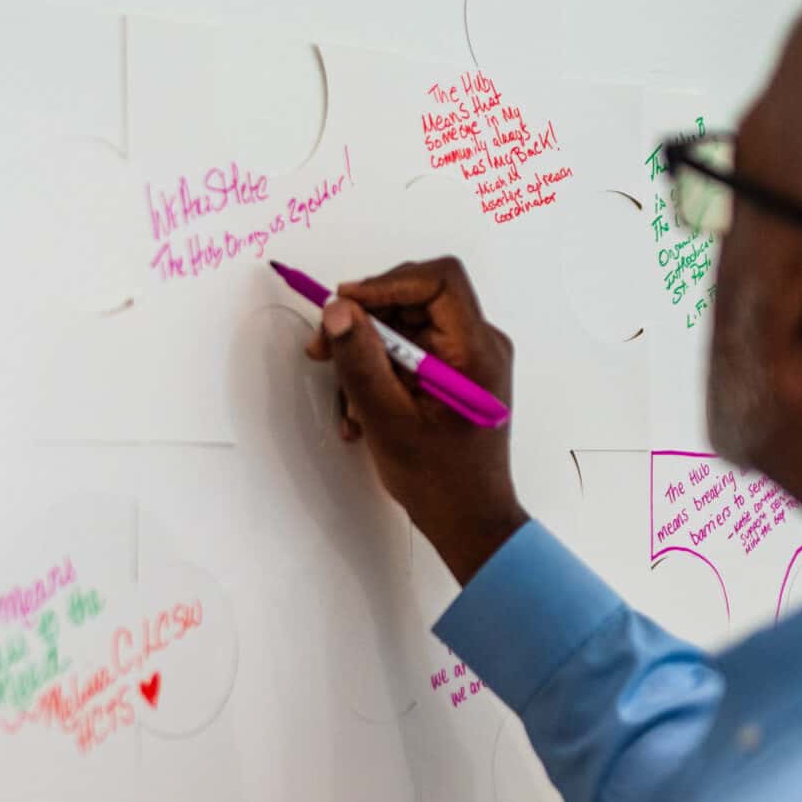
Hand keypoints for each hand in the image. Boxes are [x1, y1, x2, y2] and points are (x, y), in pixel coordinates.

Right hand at [305, 257, 527, 582]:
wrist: (468, 521)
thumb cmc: (439, 480)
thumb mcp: (388, 420)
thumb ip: (361, 361)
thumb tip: (338, 310)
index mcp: (477, 350)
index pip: (440, 280)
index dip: (388, 283)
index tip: (345, 305)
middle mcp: (479, 345)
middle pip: (415, 301)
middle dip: (364, 323)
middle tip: (322, 349)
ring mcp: (467, 360)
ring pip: (405, 329)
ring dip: (365, 357)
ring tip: (347, 404)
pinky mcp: (453, 376)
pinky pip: (409, 355)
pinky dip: (379, 375)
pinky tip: (361, 413)